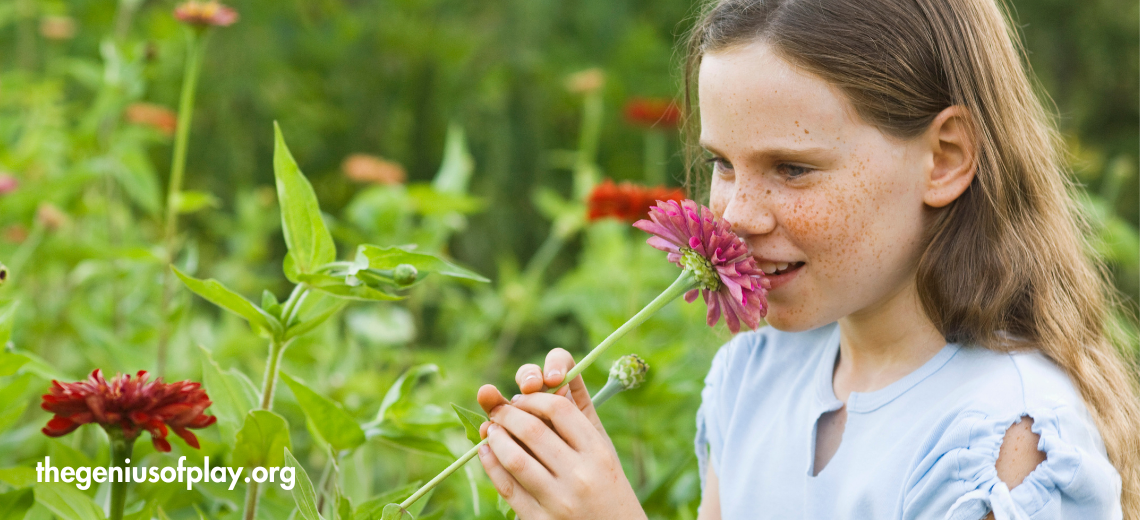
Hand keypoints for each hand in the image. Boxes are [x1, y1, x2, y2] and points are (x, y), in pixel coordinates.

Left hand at [474, 349, 645, 519]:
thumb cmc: (606, 484)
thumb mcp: (602, 447)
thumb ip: (577, 413)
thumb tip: (543, 378)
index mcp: (597, 450)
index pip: (558, 407)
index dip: (533, 396)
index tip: (521, 396)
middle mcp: (580, 474)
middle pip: (531, 428)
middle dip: (506, 413)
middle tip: (496, 409)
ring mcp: (560, 499)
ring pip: (514, 457)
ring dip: (494, 437)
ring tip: (489, 429)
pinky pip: (506, 485)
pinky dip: (490, 463)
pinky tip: (485, 451)